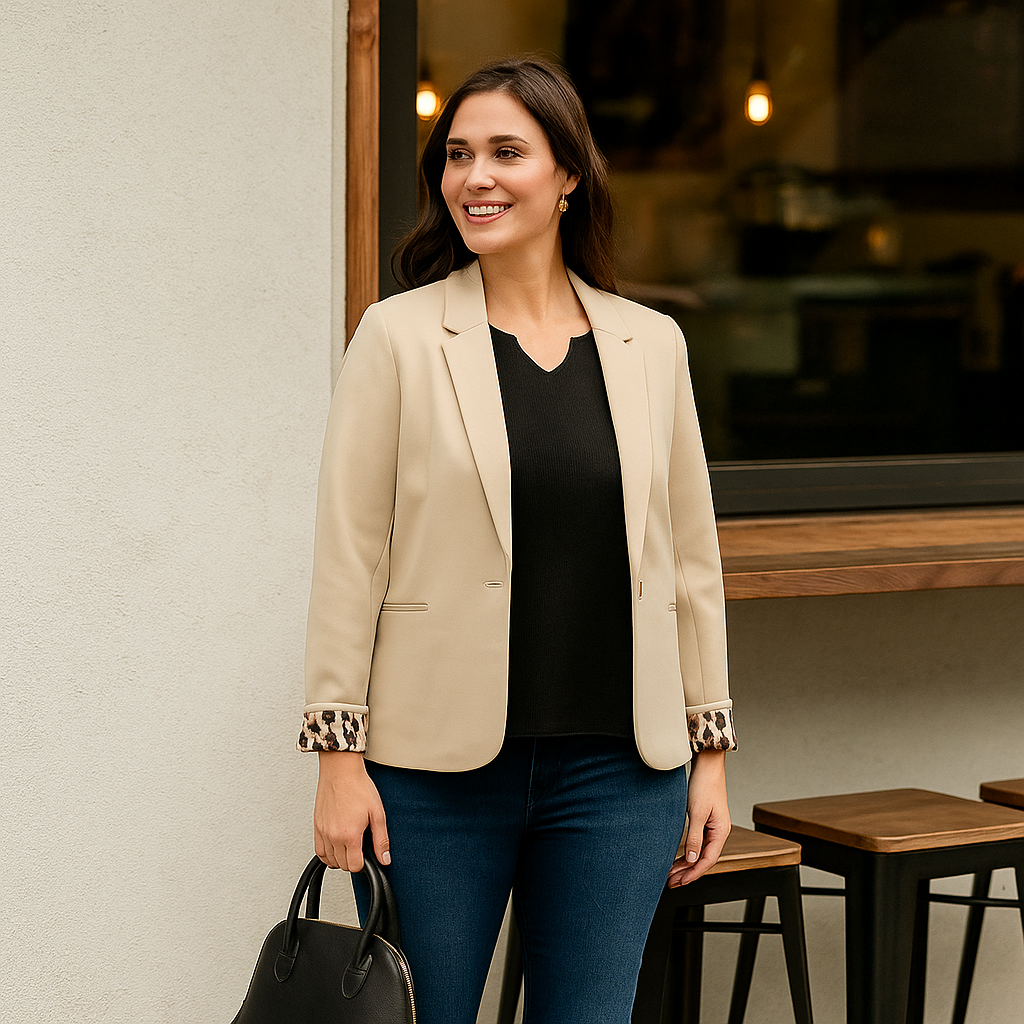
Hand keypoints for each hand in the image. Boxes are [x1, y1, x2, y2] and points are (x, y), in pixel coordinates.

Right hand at [313, 751, 389, 870]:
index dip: (364, 864)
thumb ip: (381, 840)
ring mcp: (323, 831)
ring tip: (350, 847)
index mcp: (350, 835)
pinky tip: (336, 846)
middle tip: (361, 849)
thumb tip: (384, 859)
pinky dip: (327, 853)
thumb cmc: (358, 787)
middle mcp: (333, 836)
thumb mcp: (377, 813)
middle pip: (342, 865)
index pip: (354, 866)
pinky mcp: (316, 826)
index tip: (367, 856)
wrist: (341, 771)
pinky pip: (318, 850)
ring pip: (329, 860)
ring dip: (340, 858)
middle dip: (353, 861)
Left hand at [667, 749, 729, 886]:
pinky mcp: (705, 821)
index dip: (694, 873)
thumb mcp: (697, 813)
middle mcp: (719, 832)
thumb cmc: (704, 785)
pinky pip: (698, 843)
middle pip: (703, 859)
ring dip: (686, 863)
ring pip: (700, 852)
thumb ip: (694, 837)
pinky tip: (678, 857)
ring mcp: (713, 827)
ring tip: (671, 873)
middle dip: (688, 872)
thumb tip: (691, 859)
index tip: (680, 881)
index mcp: (721, 831)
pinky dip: (688, 851)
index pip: (708, 860)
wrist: (707, 765)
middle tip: (671, 882)